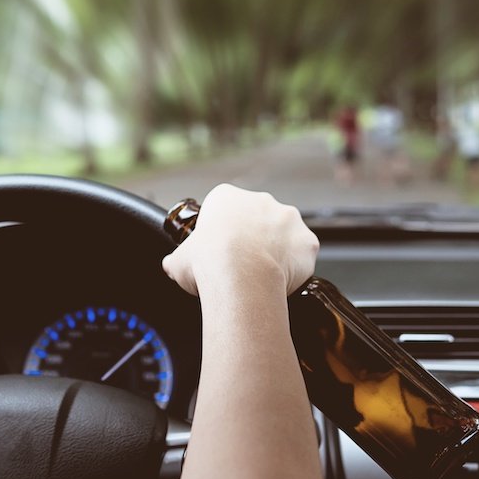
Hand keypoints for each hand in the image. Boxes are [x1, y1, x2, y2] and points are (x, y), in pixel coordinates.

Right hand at [162, 184, 318, 295]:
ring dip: (277, 249)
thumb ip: (177, 259)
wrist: (241, 279)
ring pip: (283, 233)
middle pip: (257, 218)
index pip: (225, 209)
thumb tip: (172, 265)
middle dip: (253, 238)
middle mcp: (261, 200)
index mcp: (226, 197)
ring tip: (264, 275)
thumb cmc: (209, 265)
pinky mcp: (307, 241)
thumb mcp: (178, 261)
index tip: (220, 251)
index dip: (223, 232)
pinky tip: (283, 280)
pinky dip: (297, 266)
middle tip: (242, 265)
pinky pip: (302, 253)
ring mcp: (288, 218)